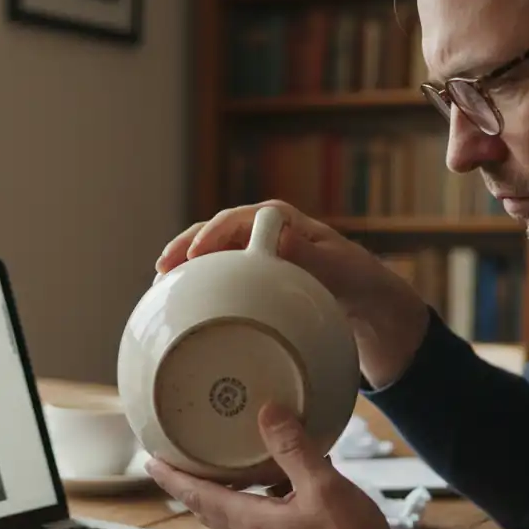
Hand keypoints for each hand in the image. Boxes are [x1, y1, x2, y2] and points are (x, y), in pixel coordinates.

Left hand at [145, 401, 429, 528]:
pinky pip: (263, 517)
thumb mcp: (322, 486)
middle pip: (210, 507)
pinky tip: (282, 478)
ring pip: (237, 513)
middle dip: (190, 484)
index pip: (198, 496)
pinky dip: (258, 495)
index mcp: (251, 523)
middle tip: (176, 459)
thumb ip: (294, 448)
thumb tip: (267, 411)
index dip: (172, 478)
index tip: (150, 461)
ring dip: (223, 490)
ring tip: (222, 462)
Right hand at [158, 200, 430, 386]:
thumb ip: (310, 255)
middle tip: (163, 268)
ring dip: (184, 269)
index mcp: (281, 222)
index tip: (195, 253)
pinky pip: (219, 281)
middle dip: (185, 248)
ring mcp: (253, 260)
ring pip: (210, 258)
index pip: (236, 220)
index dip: (212, 234)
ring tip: (160, 287)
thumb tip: (278, 240)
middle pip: (213, 234)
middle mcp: (261, 235)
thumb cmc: (358, 281)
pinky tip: (181, 306)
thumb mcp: (340, 267)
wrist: (368, 308)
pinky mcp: (251, 284)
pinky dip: (198, 289)